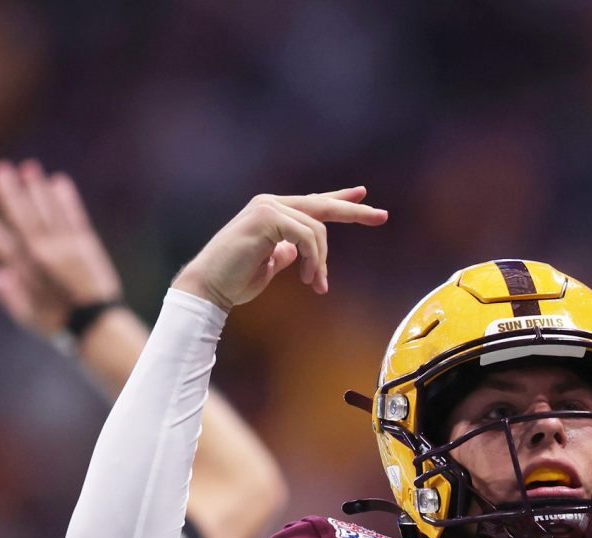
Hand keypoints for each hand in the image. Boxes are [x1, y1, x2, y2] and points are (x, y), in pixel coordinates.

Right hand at [0, 159, 123, 337]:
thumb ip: (10, 296)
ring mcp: (66, 249)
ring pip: (48, 214)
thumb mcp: (28, 317)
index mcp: (25, 274)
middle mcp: (44, 257)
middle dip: (10, 194)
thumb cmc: (58, 323)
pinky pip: (74, 218)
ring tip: (29, 167)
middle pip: (23, 220)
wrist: (98, 326)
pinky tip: (59, 181)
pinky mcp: (86, 246)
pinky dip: (67, 200)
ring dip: (38, 189)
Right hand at [172, 189, 387, 310]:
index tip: (363, 196)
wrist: (209, 287)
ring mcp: (267, 208)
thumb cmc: (235, 280)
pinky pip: (306, 236)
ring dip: (322, 261)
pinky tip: (308, 277)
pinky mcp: (266, 218)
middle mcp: (270, 204)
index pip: (311, 202)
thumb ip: (286, 252)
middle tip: (382, 216)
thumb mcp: (269, 265)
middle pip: (321, 205)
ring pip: (317, 229)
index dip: (338, 199)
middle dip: (354, 212)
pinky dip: (314, 259)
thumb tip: (298, 251)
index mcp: (272, 213)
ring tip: (317, 283)